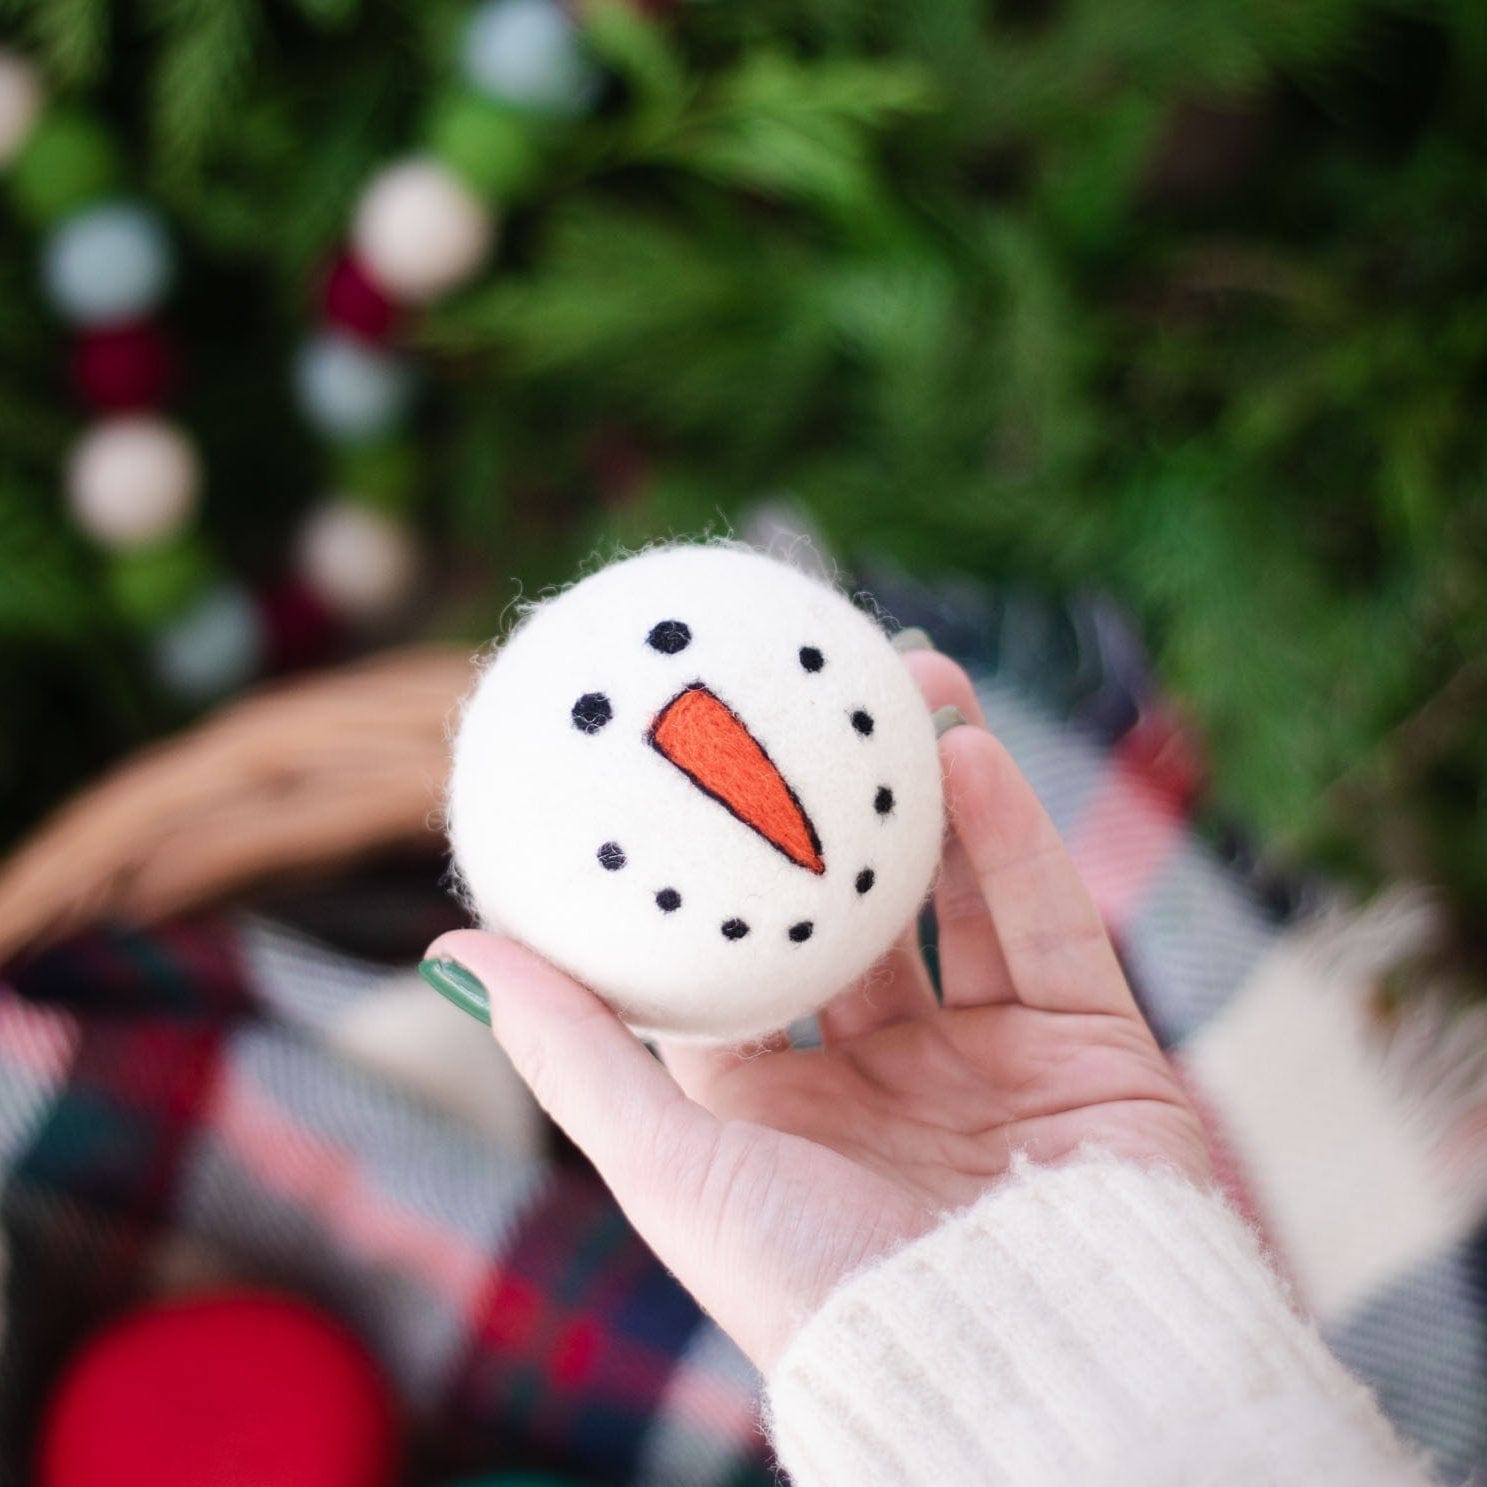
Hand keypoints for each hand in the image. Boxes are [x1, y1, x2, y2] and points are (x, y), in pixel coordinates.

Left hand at [427, 652, 1208, 1370]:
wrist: (1027, 1380)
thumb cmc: (821, 1292)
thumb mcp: (671, 1163)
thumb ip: (573, 1050)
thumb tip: (454, 944)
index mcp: (775, 1106)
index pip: (730, 958)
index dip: (706, 862)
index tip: (686, 761)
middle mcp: (879, 1076)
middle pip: (851, 909)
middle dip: (834, 807)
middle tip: (810, 697)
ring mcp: (989, 1059)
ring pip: (957, 896)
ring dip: (932, 793)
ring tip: (906, 683)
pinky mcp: (1089, 1047)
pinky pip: (1047, 921)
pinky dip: (1012, 837)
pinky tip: (968, 752)